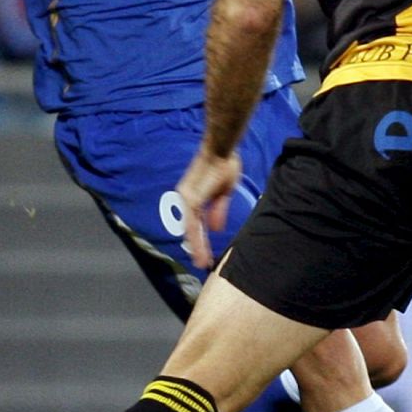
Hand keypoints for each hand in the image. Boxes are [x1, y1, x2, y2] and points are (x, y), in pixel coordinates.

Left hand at [175, 147, 242, 271]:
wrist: (221, 148)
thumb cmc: (224, 165)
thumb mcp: (224, 193)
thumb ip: (218, 211)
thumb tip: (215, 229)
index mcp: (195, 197)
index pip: (197, 223)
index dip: (201, 239)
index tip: (206, 254)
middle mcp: (186, 198)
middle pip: (191, 228)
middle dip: (197, 247)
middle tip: (202, 263)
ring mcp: (187, 198)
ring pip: (191, 228)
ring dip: (196, 247)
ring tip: (202, 262)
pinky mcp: (192, 198)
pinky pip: (193, 223)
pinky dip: (196, 238)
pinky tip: (200, 249)